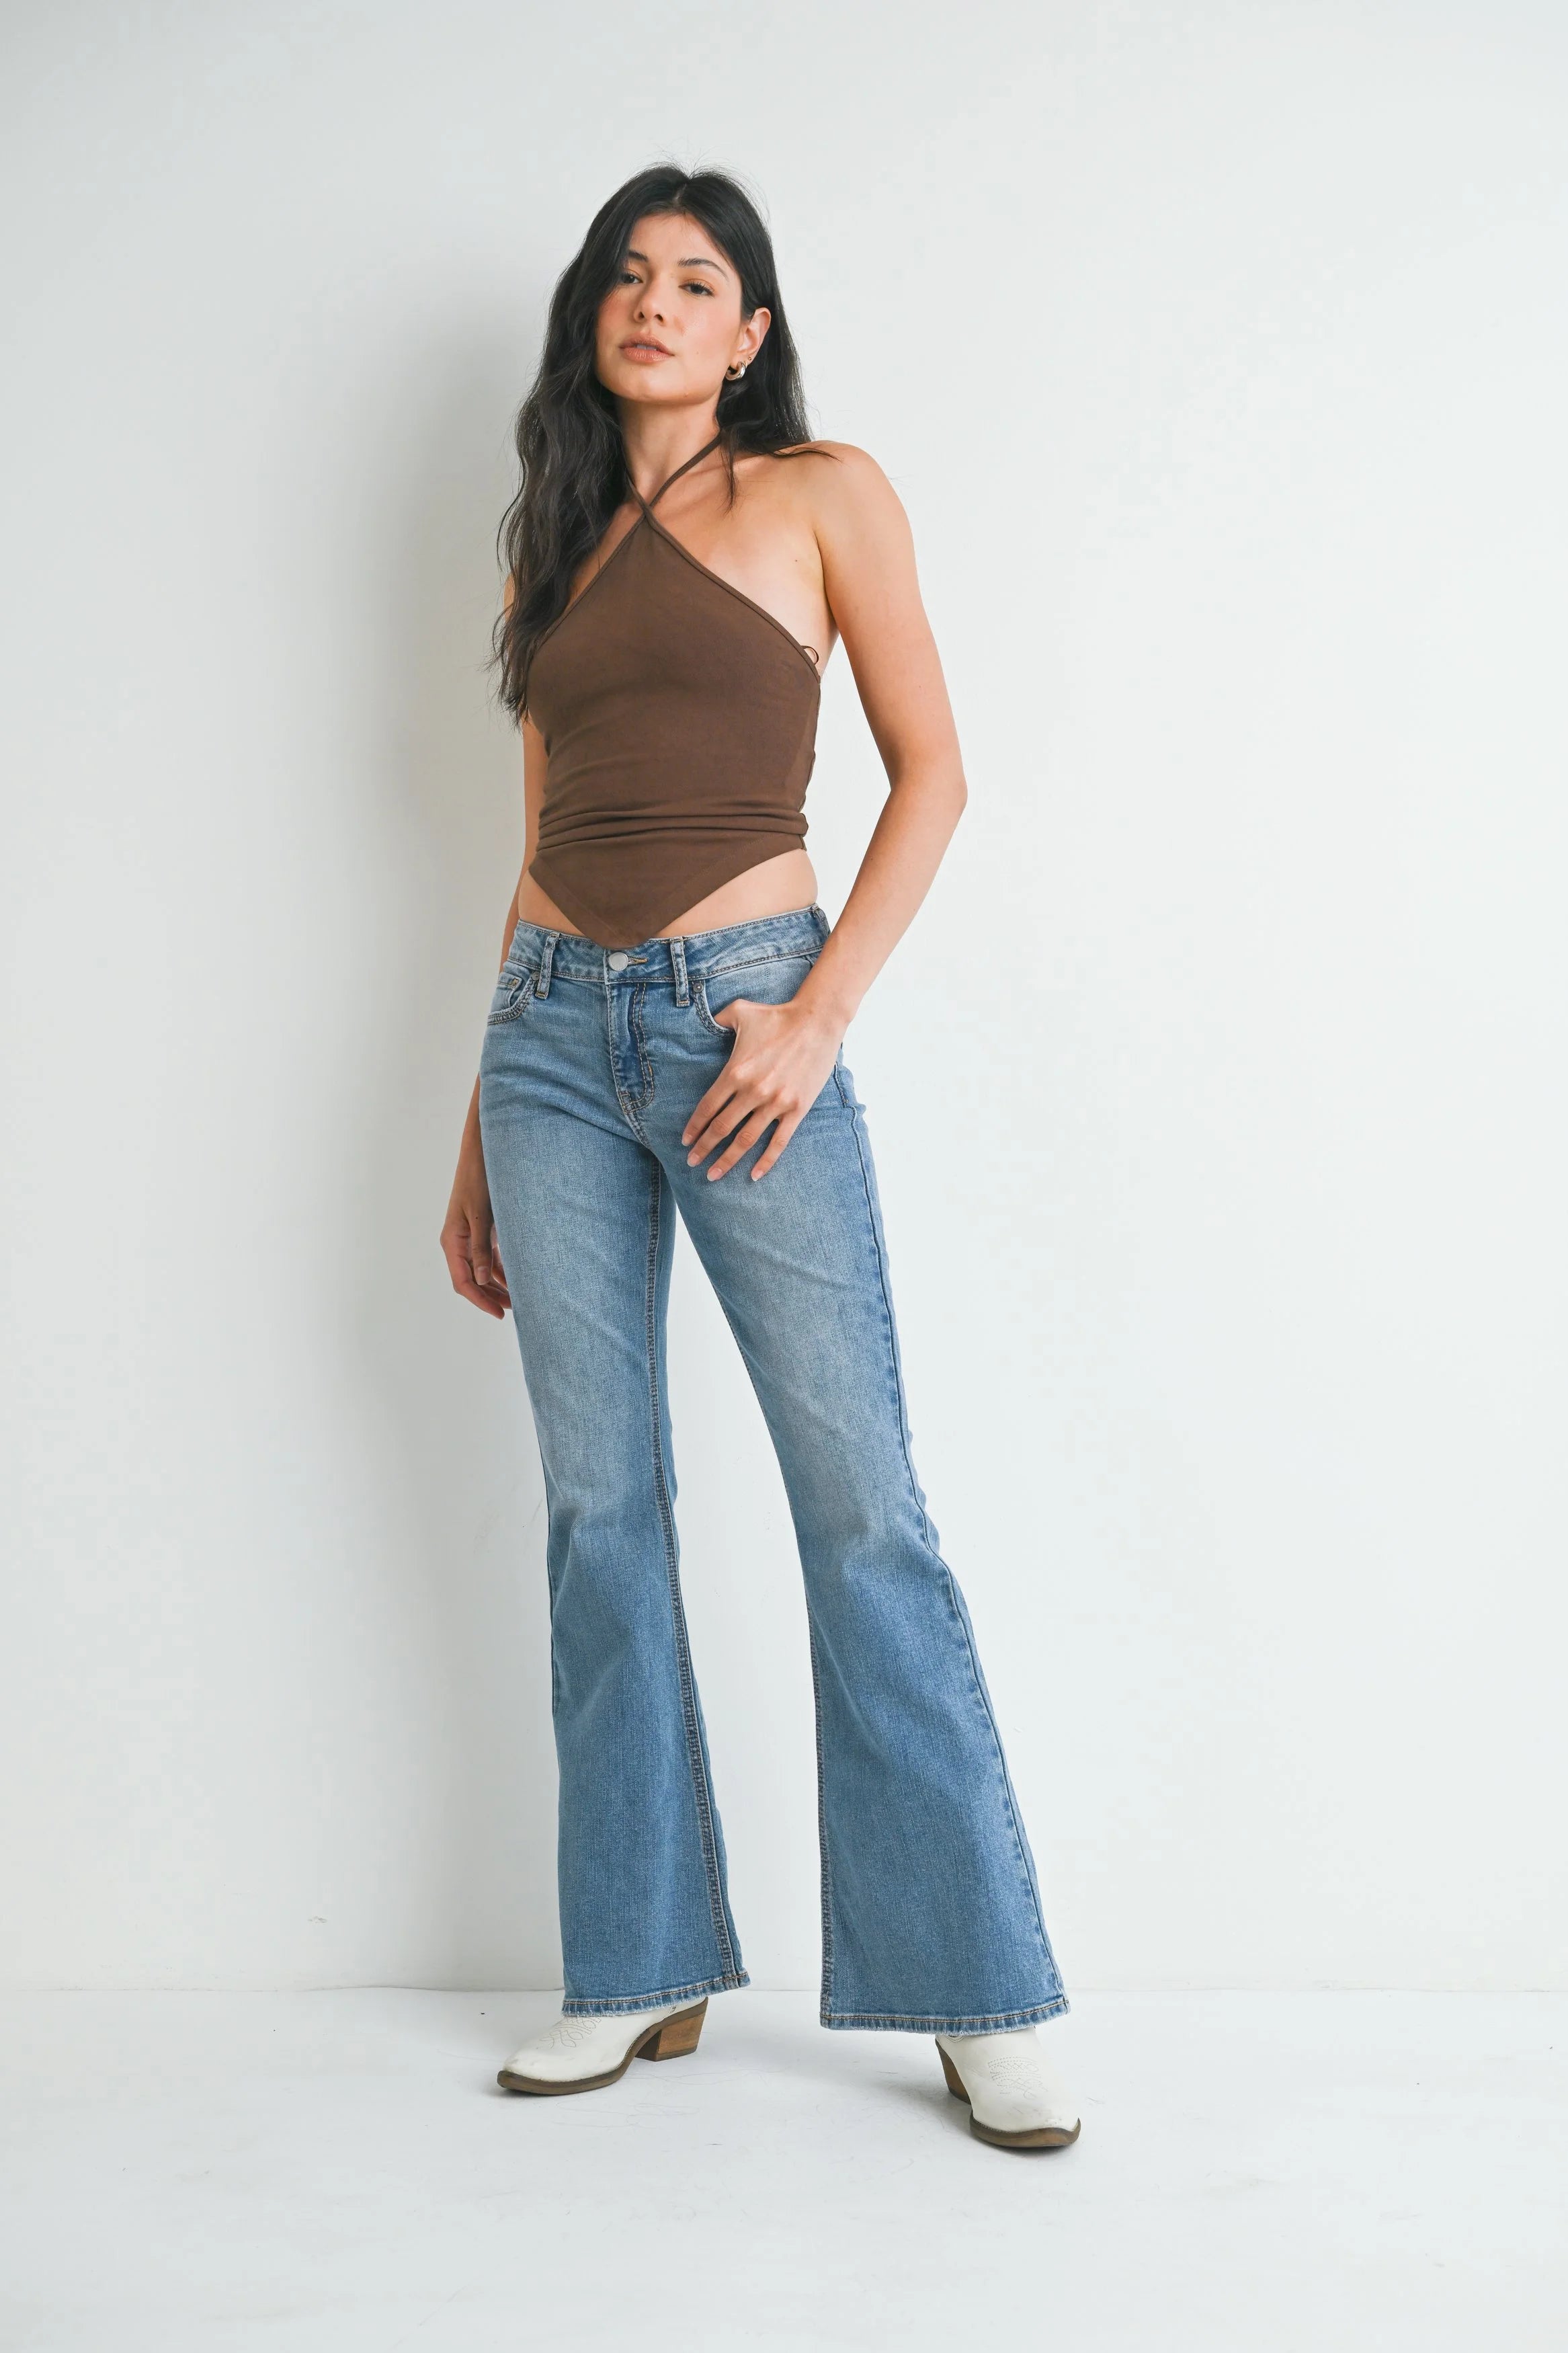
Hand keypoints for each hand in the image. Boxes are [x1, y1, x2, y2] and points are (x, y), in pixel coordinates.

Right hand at [442, 1150, 511, 1316]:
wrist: (482, 1154)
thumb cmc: (479, 1180)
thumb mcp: (481, 1215)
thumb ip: (481, 1248)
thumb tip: (480, 1280)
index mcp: (452, 1242)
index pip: (463, 1282)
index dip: (480, 1300)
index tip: (499, 1313)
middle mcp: (458, 1243)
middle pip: (472, 1281)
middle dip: (491, 1297)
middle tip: (515, 1310)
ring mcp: (470, 1238)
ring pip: (481, 1271)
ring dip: (497, 1286)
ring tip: (519, 1299)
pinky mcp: (482, 1231)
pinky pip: (490, 1258)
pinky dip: (502, 1270)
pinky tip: (517, 1279)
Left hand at [682, 998, 841, 1180]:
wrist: (816, 1021)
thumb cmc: (776, 1016)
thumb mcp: (739, 1011)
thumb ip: (716, 1019)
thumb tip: (700, 1022)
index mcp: (736, 1071)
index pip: (708, 1107)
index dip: (694, 1127)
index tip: (686, 1141)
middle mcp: (753, 1091)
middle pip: (722, 1128)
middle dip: (704, 1149)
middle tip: (692, 1163)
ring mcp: (776, 1102)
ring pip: (745, 1139)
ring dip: (727, 1160)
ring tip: (713, 1175)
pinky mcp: (796, 1109)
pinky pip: (778, 1142)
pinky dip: (765, 1161)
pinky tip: (754, 1175)